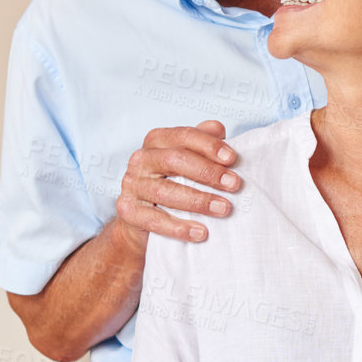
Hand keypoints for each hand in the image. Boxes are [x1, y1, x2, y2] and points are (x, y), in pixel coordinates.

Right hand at [113, 121, 241, 248]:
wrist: (142, 219)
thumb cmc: (172, 183)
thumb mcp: (187, 160)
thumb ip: (201, 143)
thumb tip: (218, 129)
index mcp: (157, 141)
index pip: (184, 136)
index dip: (209, 146)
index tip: (232, 159)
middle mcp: (141, 159)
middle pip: (175, 160)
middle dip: (208, 172)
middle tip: (234, 185)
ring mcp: (132, 184)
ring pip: (165, 191)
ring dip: (198, 201)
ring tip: (223, 209)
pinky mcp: (127, 210)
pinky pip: (155, 220)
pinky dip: (179, 227)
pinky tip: (200, 232)